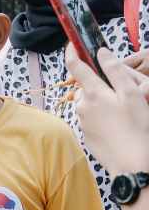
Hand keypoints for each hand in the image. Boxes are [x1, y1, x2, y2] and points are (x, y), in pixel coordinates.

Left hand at [67, 45, 148, 174]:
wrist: (134, 166)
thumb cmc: (138, 128)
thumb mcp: (132, 94)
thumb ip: (115, 71)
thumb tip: (101, 52)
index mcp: (93, 93)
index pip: (75, 65)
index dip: (73, 51)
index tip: (73, 43)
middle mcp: (82, 106)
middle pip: (87, 86)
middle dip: (100, 83)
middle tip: (125, 90)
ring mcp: (84, 122)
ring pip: (91, 103)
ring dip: (103, 101)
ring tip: (127, 111)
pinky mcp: (88, 136)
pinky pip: (94, 119)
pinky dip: (104, 116)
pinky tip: (121, 125)